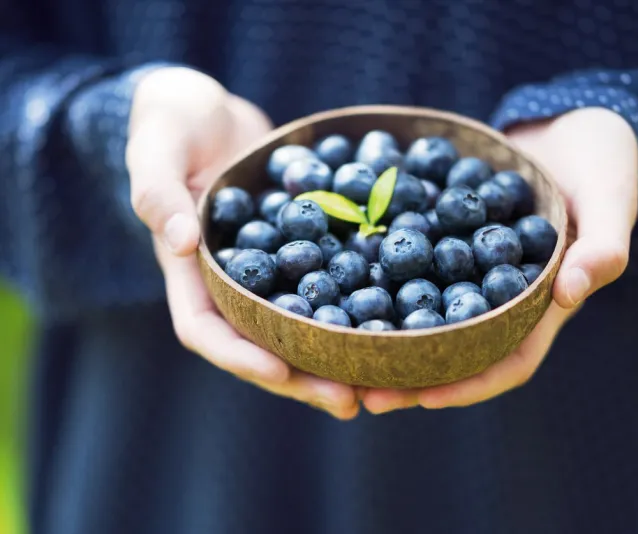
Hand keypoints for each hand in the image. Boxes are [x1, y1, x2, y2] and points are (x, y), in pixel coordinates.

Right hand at [127, 67, 358, 418]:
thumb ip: (157, 191)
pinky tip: (397, 320)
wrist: (210, 108)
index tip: (280, 371)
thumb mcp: (155, 145)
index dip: (239, 356)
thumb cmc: (170, 120)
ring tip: (383, 381)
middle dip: (303, 377)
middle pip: (262, 344)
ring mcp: (268, 271)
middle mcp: (230, 283)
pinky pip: (329, 285)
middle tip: (351, 401)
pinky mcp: (300, 251)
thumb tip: (183, 242)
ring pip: (302, 326)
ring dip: (337, 357)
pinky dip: (357, 306)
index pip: (205, 330)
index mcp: (189, 272)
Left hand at [361, 107, 637, 412]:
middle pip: (456, 350)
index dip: (470, 384)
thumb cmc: (604, 161)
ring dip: (387, 335)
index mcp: (543, 303)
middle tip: (362, 392)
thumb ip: (602, 247)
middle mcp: (501, 297)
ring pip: (426, 313)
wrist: (569, 123)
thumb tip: (570, 295)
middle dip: (412, 374)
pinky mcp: (447, 238)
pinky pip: (412, 263)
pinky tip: (340, 274)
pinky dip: (381, 275)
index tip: (424, 399)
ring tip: (340, 348)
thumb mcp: (611, 197)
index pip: (509, 361)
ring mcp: (471, 270)